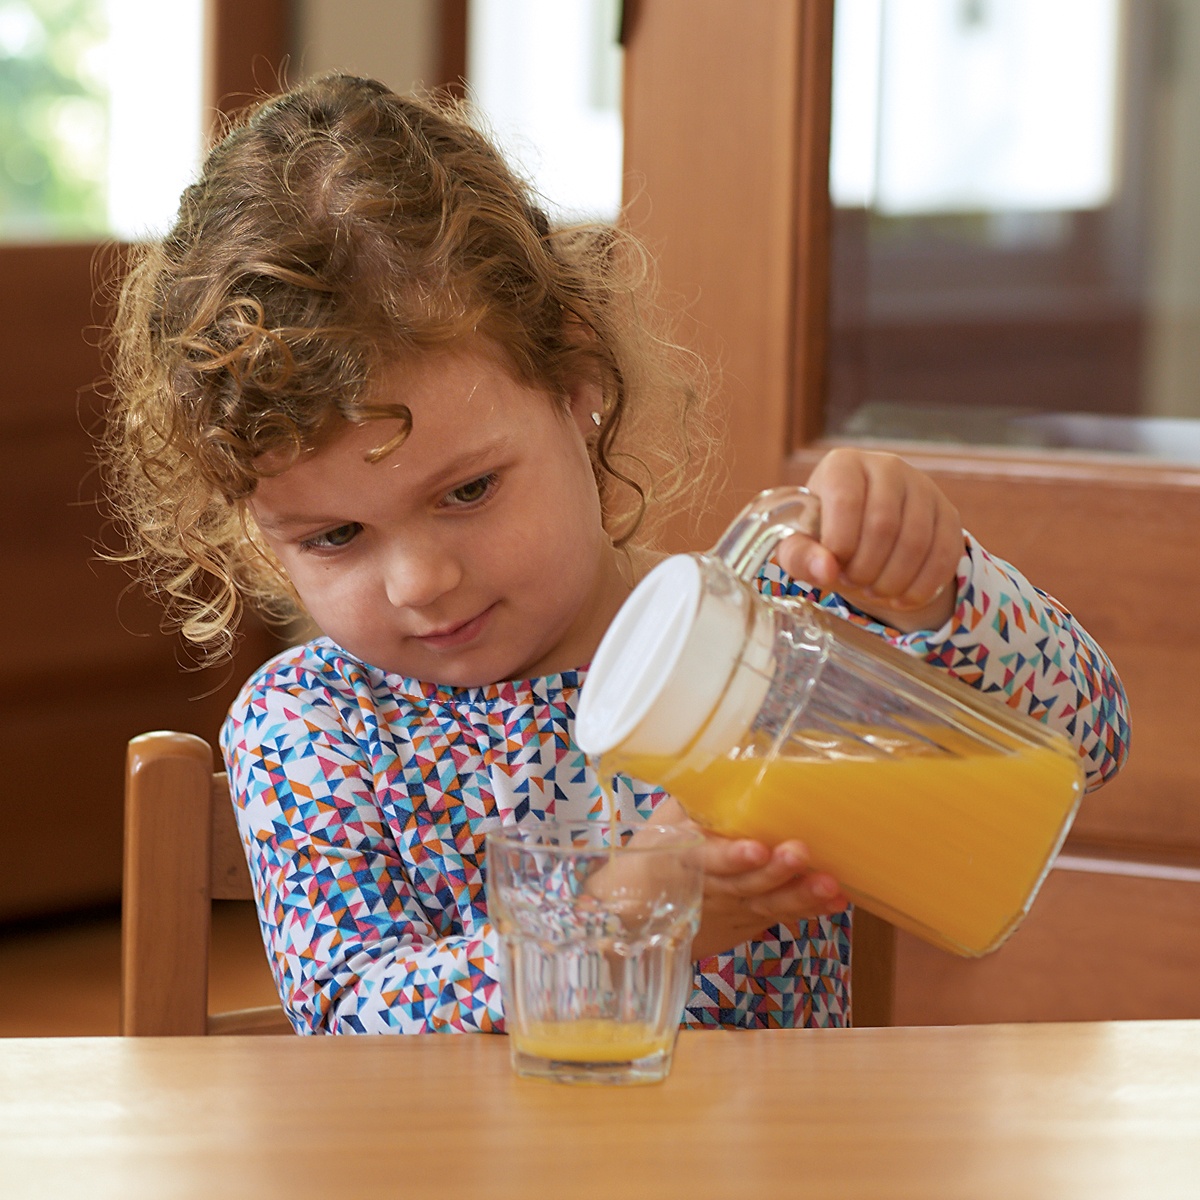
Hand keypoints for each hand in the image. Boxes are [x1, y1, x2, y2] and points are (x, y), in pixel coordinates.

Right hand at [655, 798, 847, 959]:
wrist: (643, 903)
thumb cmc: (662, 846)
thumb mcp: (669, 817)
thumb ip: (696, 793)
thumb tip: (728, 747)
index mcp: (685, 853)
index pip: (706, 858)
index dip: (730, 856)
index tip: (757, 848)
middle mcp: (710, 885)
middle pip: (743, 883)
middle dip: (774, 873)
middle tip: (800, 853)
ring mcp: (732, 905)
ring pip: (766, 903)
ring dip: (799, 895)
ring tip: (828, 883)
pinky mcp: (751, 917)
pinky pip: (781, 914)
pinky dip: (809, 909)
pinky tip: (835, 900)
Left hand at [776, 448, 962, 632]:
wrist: (861, 537)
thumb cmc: (825, 536)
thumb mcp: (800, 545)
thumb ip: (800, 556)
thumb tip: (826, 570)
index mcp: (844, 465)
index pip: (846, 501)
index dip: (840, 544)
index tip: (833, 566)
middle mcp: (887, 466)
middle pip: (884, 525)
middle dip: (866, 568)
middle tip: (853, 583)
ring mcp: (923, 488)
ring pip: (916, 542)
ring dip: (893, 580)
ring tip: (874, 591)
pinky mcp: (948, 513)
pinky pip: (945, 554)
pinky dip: (922, 585)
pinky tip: (901, 597)